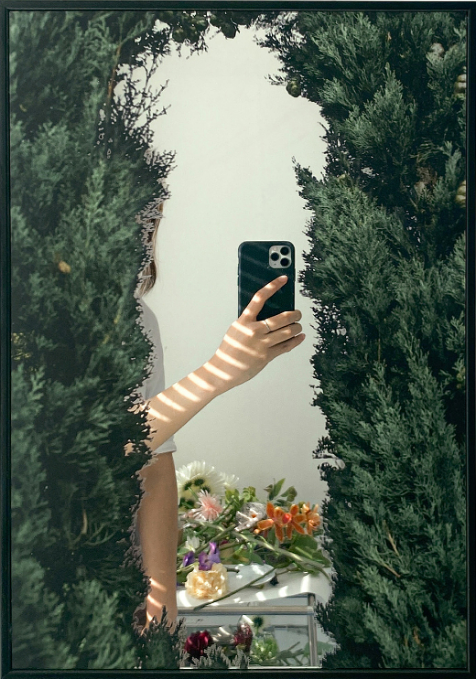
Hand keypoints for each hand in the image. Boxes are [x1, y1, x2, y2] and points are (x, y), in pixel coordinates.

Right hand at [206, 275, 304, 391]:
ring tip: (298, 325)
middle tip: (298, 313)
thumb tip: (273, 312)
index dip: (273, 286)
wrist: (223, 370)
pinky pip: (286, 346)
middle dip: (294, 314)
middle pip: (281, 317)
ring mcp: (261, 344)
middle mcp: (253, 331)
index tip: (284, 278)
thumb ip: (252, 321)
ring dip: (297, 327)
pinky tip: (300, 336)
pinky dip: (296, 340)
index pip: (260, 297)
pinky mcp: (267, 356)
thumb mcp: (237, 329)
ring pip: (287, 332)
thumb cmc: (231, 348)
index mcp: (243, 321)